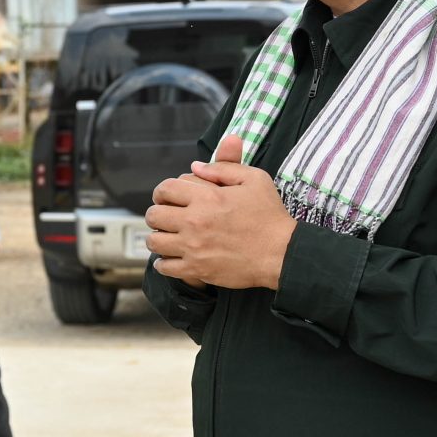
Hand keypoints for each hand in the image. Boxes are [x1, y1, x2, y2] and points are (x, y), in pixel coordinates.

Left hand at [144, 135, 294, 291]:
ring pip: (154, 242)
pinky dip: (164, 263)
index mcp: (206, 198)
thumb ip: (224, 167)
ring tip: (167, 237)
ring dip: (158, 238)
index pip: (165, 189)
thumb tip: (196, 166)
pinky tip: (172, 258)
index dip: (162, 192)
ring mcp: (193, 248)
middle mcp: (194, 222)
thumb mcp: (254, 179)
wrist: (282, 253)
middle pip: (154, 216)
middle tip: (167, 218)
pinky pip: (165, 267)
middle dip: (157, 214)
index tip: (167, 198)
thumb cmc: (270, 215)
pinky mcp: (197, 270)